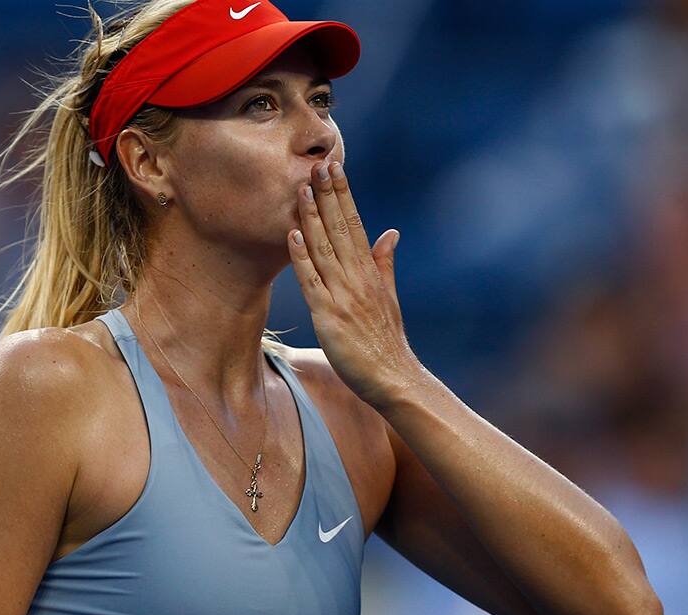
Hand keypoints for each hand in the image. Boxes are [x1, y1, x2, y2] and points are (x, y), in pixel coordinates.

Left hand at [287, 160, 418, 408]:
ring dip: (312, 217)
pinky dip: (302, 257)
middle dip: (328, 195)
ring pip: (324, 249)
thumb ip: (385, 263)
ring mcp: (344, 295)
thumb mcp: (389, 297)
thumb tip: (390, 233)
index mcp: (370, 272)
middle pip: (340, 228)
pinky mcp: (329, 316)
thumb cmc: (388, 342)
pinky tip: (292, 234)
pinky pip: (312, 281)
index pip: (355, 224)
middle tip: (317, 163)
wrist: (395, 378)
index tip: (334, 167)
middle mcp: (358, 278)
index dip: (343, 194)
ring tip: (301, 188)